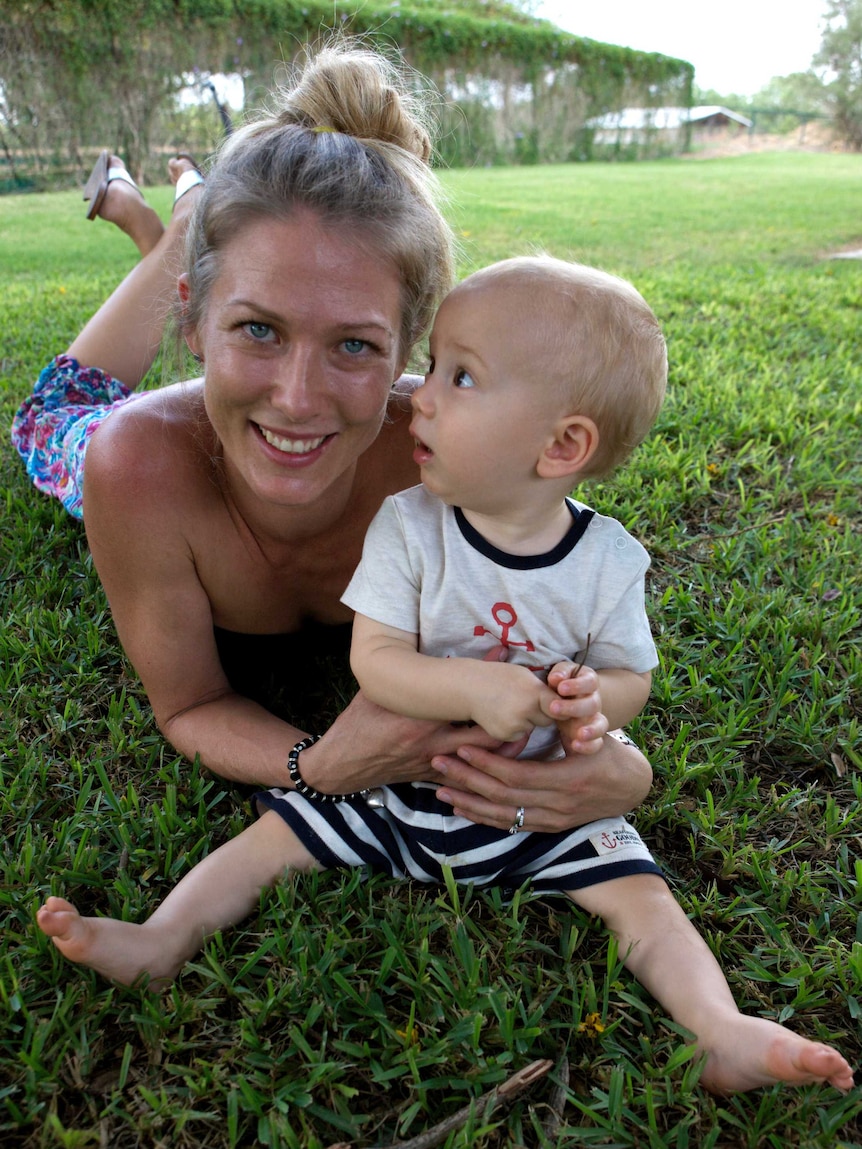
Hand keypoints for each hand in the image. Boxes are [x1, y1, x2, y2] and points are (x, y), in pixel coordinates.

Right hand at [298, 688, 512, 794]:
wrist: (343, 762)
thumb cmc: (363, 718)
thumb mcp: (387, 691)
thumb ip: (419, 675)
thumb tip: (451, 652)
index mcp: (423, 716)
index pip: (470, 703)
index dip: (497, 691)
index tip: (516, 677)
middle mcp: (434, 742)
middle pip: (488, 735)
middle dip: (513, 724)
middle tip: (531, 708)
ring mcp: (436, 763)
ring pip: (484, 758)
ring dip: (507, 744)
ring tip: (526, 728)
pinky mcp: (434, 777)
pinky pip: (469, 771)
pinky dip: (487, 760)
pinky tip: (502, 751)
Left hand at [430, 732, 651, 832]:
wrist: (629, 787)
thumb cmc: (606, 752)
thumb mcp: (589, 735)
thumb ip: (561, 724)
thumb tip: (534, 702)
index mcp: (566, 779)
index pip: (518, 775)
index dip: (488, 763)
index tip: (462, 747)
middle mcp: (557, 805)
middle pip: (503, 797)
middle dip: (468, 781)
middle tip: (438, 765)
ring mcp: (552, 820)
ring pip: (503, 816)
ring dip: (469, 804)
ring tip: (440, 791)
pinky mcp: (548, 827)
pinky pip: (511, 826)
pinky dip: (484, 818)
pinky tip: (462, 810)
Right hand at [466, 662, 556, 742]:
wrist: (469, 687)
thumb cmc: (498, 677)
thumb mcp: (523, 675)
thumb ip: (542, 690)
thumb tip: (561, 702)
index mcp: (534, 692)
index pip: (558, 705)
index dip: (560, 708)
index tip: (560, 709)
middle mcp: (526, 710)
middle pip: (547, 720)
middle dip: (541, 714)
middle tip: (525, 703)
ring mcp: (515, 724)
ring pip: (531, 728)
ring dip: (526, 722)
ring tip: (509, 707)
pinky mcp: (505, 735)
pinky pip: (518, 735)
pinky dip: (513, 729)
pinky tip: (501, 716)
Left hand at [545, 662, 607, 754]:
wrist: (569, 699)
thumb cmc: (562, 683)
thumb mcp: (561, 673)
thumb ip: (559, 673)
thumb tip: (555, 678)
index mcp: (589, 683)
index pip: (590, 682)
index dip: (577, 685)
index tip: (561, 688)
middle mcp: (595, 701)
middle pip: (593, 704)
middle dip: (573, 707)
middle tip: (553, 708)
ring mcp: (595, 719)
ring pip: (601, 724)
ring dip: (591, 730)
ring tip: (579, 734)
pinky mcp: (591, 736)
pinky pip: (596, 743)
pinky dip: (588, 746)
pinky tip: (575, 746)